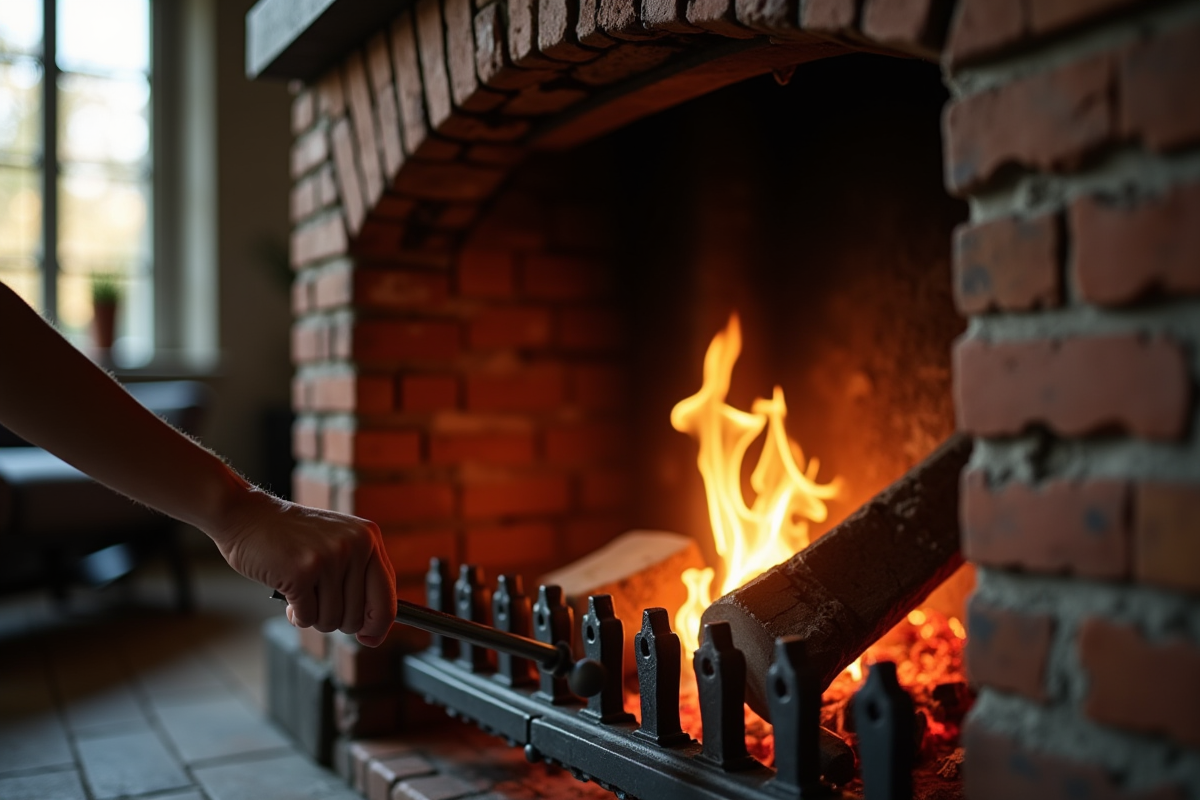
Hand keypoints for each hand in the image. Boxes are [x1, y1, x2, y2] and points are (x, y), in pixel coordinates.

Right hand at [209, 489, 396, 646]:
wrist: (246, 516)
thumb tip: (374, 631)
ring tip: (301, 594)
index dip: (379, 625)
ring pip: (332, 620)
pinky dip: (296, 616)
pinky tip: (288, 596)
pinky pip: (308, 618)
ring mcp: (330, 557)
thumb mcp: (338, 544)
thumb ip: (359, 577)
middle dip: (336, 621)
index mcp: (369, 538)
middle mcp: (356, 545)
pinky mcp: (302, 571)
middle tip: (317, 604)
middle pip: (358, 617)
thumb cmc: (290, 537)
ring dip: (313, 617)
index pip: (388, 596)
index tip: (369, 638)